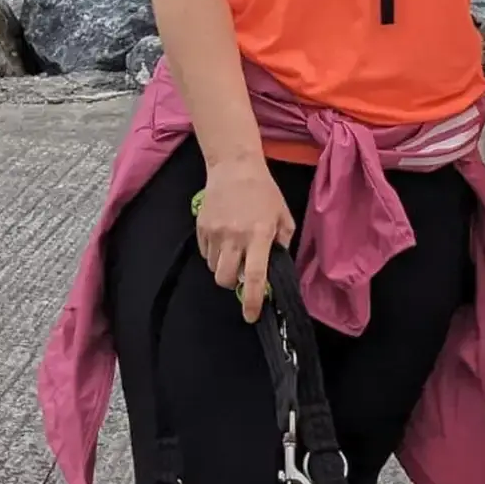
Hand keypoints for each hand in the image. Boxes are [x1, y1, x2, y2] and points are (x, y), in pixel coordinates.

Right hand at [194, 157, 294, 322]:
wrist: (234, 167)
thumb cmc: (264, 192)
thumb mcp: (283, 216)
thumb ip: (282, 243)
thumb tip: (275, 266)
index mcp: (259, 235)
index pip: (254, 276)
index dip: (252, 301)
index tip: (251, 316)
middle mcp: (235, 236)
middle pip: (225, 278)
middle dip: (232, 284)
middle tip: (240, 272)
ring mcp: (215, 232)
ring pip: (213, 268)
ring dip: (223, 267)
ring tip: (233, 250)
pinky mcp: (201, 227)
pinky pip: (205, 253)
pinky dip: (214, 254)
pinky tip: (223, 238)